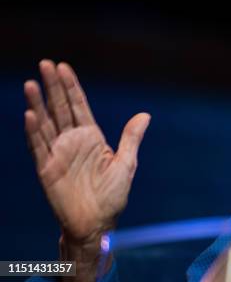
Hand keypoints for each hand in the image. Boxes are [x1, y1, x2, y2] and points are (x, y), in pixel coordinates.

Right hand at [24, 60, 149, 245]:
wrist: (97, 222)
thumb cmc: (112, 195)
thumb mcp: (126, 163)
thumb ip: (131, 138)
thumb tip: (145, 115)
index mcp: (91, 137)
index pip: (78, 105)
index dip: (71, 86)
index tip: (63, 67)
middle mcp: (72, 141)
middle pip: (60, 108)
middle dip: (53, 87)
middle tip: (45, 63)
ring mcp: (58, 153)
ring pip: (45, 123)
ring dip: (38, 104)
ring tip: (32, 83)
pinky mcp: (46, 168)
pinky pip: (38, 146)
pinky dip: (33, 131)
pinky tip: (29, 114)